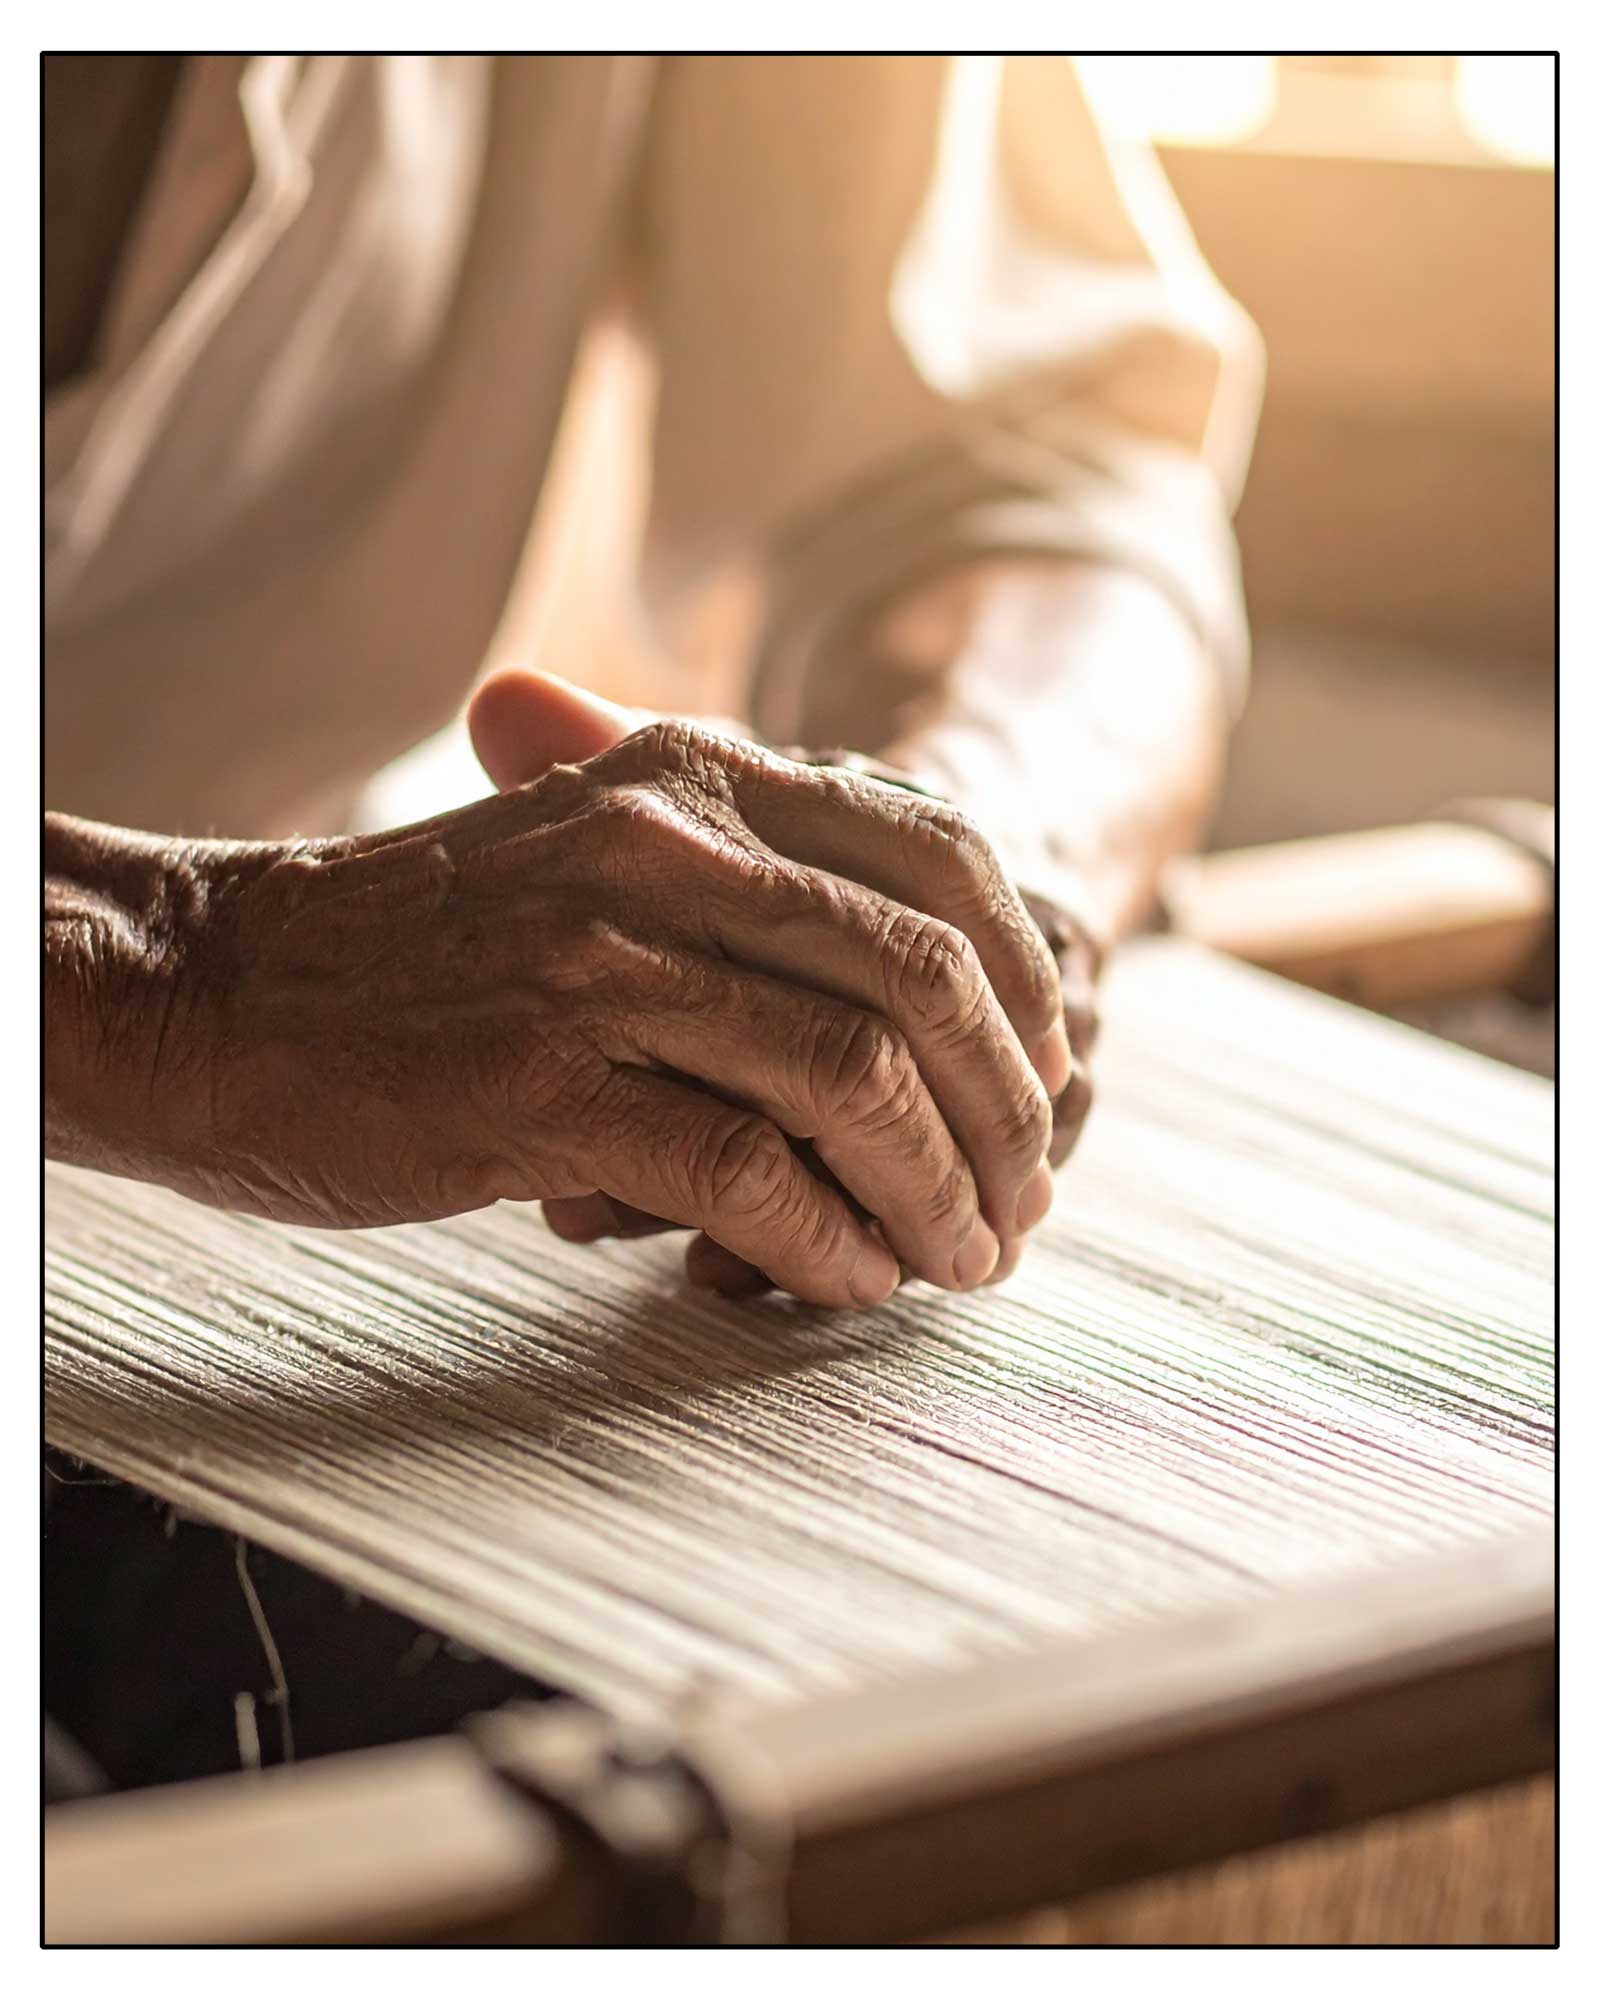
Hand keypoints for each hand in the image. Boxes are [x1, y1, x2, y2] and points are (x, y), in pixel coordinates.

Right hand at [69, 695, 1068, 1307]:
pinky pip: (748, 1175)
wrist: (215, 990)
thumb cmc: (414, 949)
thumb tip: (908, 988)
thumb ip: (735, 882)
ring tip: (959, 1261)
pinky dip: (826, 1244)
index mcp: (690, 778)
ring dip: (938, 1194)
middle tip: (1017, 1203)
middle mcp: (664, 847)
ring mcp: (604, 962)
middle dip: (1005, 1109)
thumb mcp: (584, 854)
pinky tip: (847, 1283)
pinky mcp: (545, 1084)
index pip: (938, 851)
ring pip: (855, 1082)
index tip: (1045, 1074)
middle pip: (923, 975)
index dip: (1025, 977)